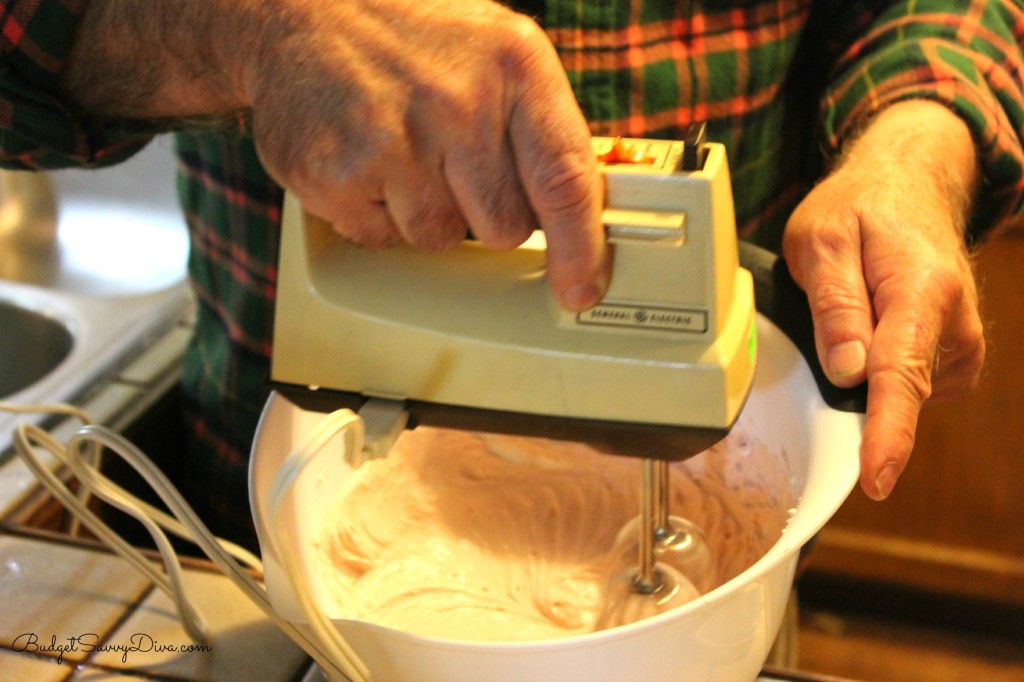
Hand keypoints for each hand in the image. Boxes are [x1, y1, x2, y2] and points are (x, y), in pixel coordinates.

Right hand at [62, 0, 608, 310]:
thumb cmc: (409, 39)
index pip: (565, 180)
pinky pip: (381, 237)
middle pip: (503, 227)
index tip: (580, 289)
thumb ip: (542, 130)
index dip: (579, 247)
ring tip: (399, 149)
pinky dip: (373, 211)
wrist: (298, 11)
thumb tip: (581, 216)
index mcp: (514, 65)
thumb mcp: (497, 54)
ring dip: (422, 211)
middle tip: (451, 161)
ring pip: (439, 239)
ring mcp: (395, 140)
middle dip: (482, 212)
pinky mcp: (338, 174)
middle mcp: (459, 101)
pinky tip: (362, 157)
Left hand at [783, 100, 984, 500]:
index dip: (887, 433)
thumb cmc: (863, 208)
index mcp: (922, 291)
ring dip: (864, 368)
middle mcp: (954, 324)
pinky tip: (872, 327)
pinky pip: (904, 385)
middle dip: (853, 384)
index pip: (901, 375)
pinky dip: (879, 369)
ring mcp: (958, 344)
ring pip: (897, 390)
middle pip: (897, 390)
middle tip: (828, 314)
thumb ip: (835, 306)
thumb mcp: (822, 239)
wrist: (910, 186)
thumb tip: (847, 372)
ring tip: (855, 304)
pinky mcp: (950, 357)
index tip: (877, 476)